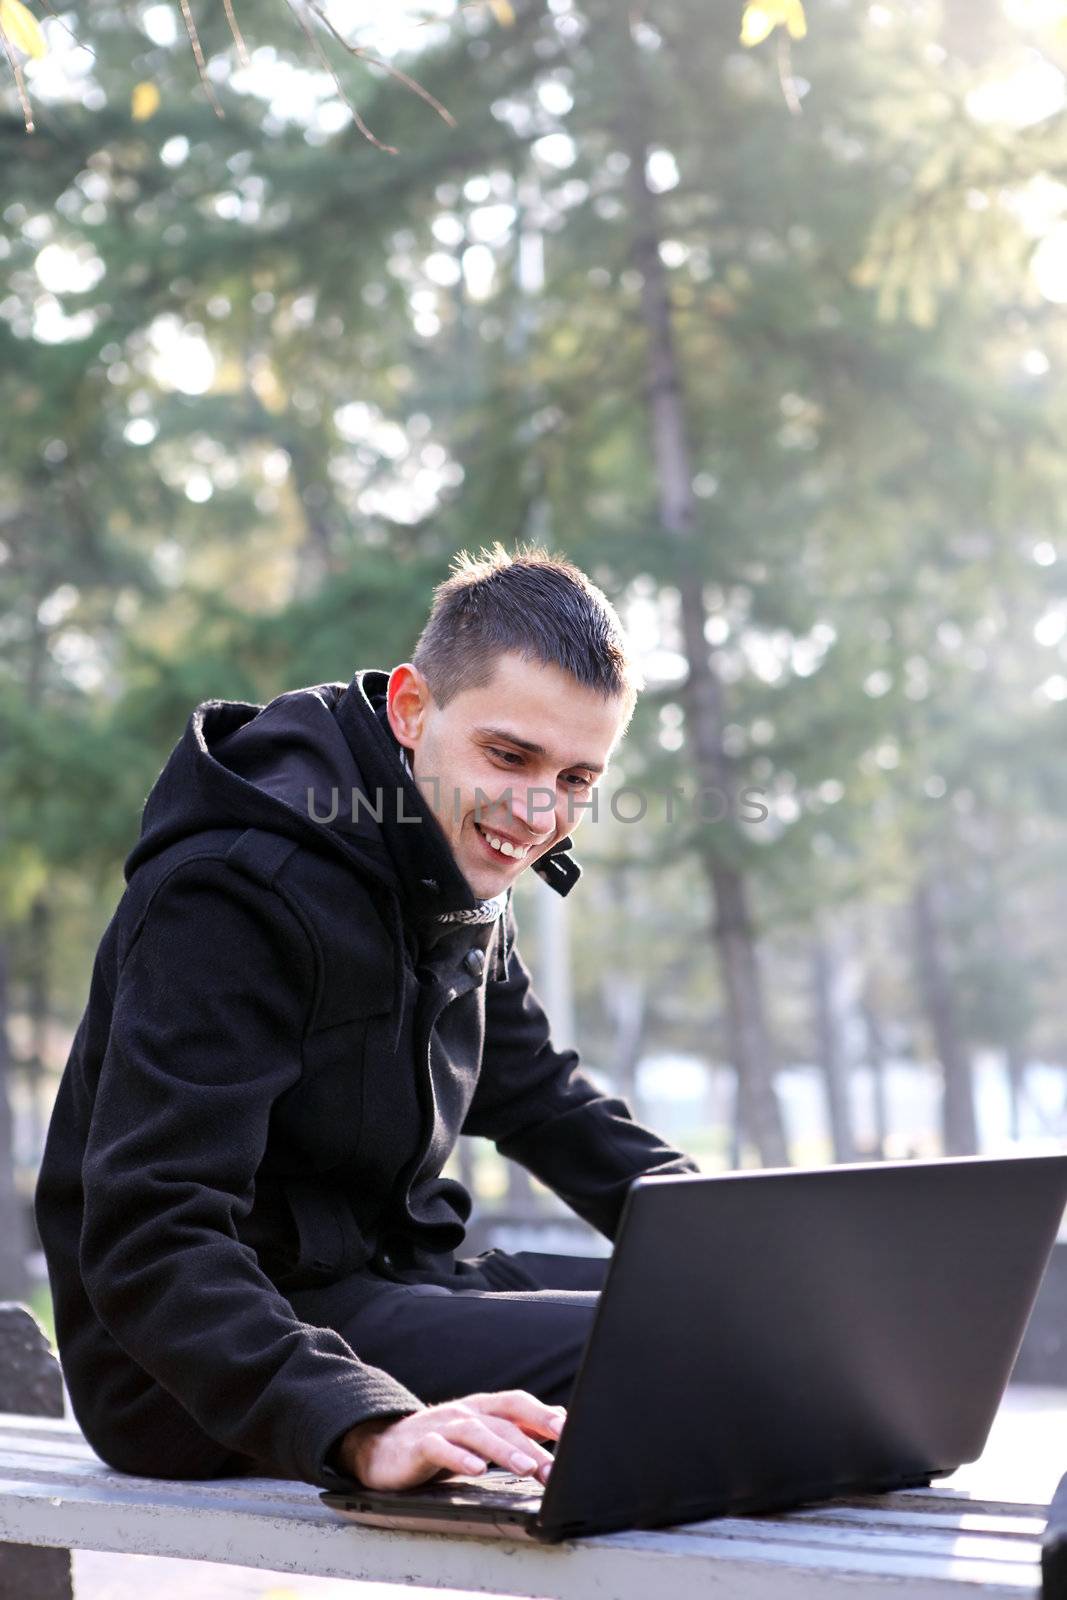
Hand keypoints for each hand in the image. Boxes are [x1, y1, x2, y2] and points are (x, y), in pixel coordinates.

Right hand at [337, 1390, 565, 1490]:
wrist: (382, 1447)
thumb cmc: (438, 1444)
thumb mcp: (477, 1436)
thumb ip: (513, 1430)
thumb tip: (558, 1424)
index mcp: (481, 1409)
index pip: (518, 1404)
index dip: (544, 1415)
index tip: (572, 1432)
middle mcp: (465, 1412)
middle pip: (504, 1421)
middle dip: (533, 1443)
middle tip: (555, 1468)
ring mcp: (442, 1425)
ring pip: (477, 1433)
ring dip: (504, 1449)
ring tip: (526, 1468)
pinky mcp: (419, 1444)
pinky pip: (441, 1448)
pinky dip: (459, 1458)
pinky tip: (476, 1470)